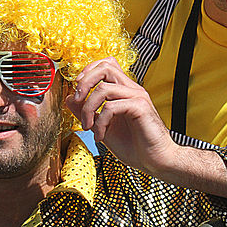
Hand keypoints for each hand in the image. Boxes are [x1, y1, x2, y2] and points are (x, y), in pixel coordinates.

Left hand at [64, 57, 174, 173]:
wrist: (156, 161)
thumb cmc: (135, 145)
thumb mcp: (102, 126)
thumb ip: (87, 112)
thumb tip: (70, 99)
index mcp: (124, 90)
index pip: (106, 65)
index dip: (88, 72)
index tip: (78, 92)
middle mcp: (132, 89)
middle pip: (105, 67)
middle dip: (84, 82)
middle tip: (77, 101)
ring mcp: (137, 97)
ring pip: (104, 88)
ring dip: (88, 109)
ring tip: (87, 127)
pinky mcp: (140, 108)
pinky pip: (111, 107)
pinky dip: (100, 122)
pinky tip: (100, 136)